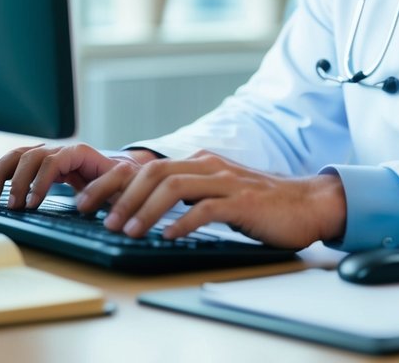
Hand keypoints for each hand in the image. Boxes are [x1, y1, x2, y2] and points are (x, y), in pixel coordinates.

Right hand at [0, 143, 158, 207]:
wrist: (118, 171)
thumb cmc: (120, 179)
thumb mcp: (119, 182)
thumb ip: (107, 185)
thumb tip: (86, 197)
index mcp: (78, 152)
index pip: (52, 161)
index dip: (39, 181)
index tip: (32, 203)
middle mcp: (57, 149)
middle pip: (29, 156)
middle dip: (17, 181)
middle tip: (12, 207)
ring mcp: (44, 153)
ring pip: (15, 156)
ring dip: (0, 177)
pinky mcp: (35, 162)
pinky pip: (10, 162)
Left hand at [76, 151, 347, 250]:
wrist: (308, 204)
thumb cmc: (261, 203)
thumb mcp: (218, 191)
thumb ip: (188, 192)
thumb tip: (145, 204)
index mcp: (200, 162)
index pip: (147, 166)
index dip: (114, 183)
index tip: (90, 201)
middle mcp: (210, 166)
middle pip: (154, 172)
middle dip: (122, 196)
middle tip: (102, 220)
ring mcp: (227, 182)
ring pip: (174, 187)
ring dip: (146, 210)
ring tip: (128, 231)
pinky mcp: (243, 202)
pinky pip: (206, 208)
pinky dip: (182, 222)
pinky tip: (168, 236)